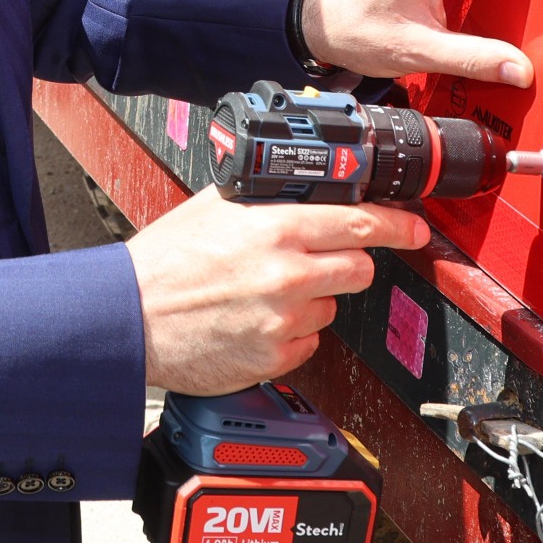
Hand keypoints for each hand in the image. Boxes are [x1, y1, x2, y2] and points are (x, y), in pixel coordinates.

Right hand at [126, 186, 428, 395]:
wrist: (128, 320)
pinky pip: (308, 341)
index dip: (397, 225)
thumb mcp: (212, 207)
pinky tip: (255, 320)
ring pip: (333, 306)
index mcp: (276, 229)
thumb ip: (263, 196)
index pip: (362, 224)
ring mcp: (284, 320)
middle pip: (361, 268)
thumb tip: (299, 185)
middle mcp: (288, 275)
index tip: (414, 228)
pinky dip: (292, 332)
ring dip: (314, 298)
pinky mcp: (275, 357)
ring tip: (264, 292)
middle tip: (316, 260)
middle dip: (346, 262)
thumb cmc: (162, 264)